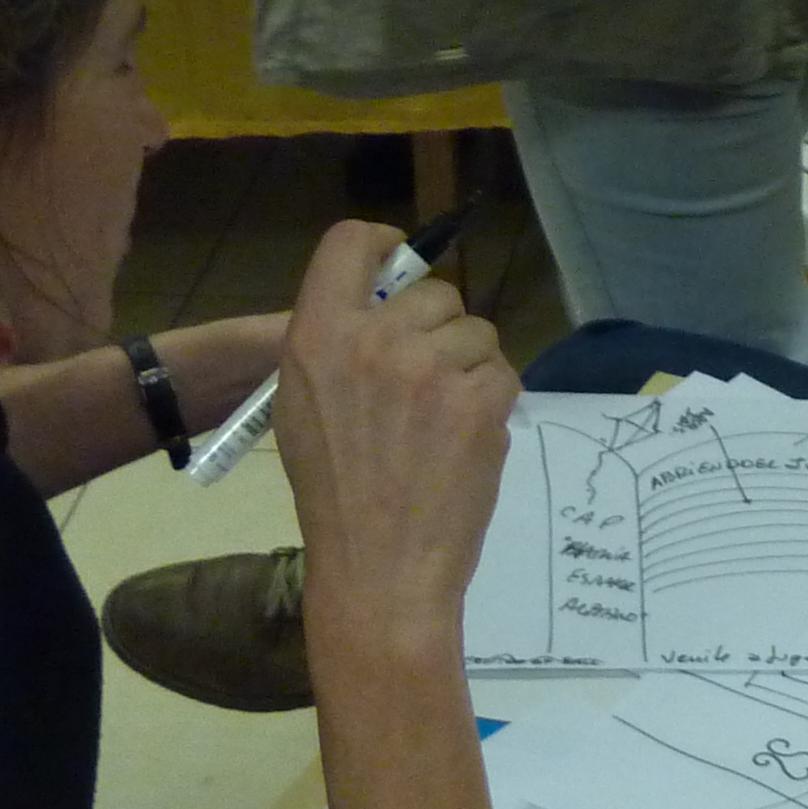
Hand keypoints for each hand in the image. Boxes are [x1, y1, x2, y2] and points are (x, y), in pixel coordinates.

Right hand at [273, 222, 518, 645]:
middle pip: (435, 292)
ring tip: (442, 424)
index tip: (398, 261)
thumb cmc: (335, 493)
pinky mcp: (479, 398)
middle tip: (425, 385)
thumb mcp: (304, 407)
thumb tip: (384, 306)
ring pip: (477, 333)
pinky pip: (503, 373)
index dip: (383, 245)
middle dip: (440, 329)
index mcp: (318, 335)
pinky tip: (466, 441)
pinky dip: (493, 403)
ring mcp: (430, 367)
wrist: (378, 566)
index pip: (350, 242)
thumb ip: (337, 346)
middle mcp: (374, 338)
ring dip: (470, 369)